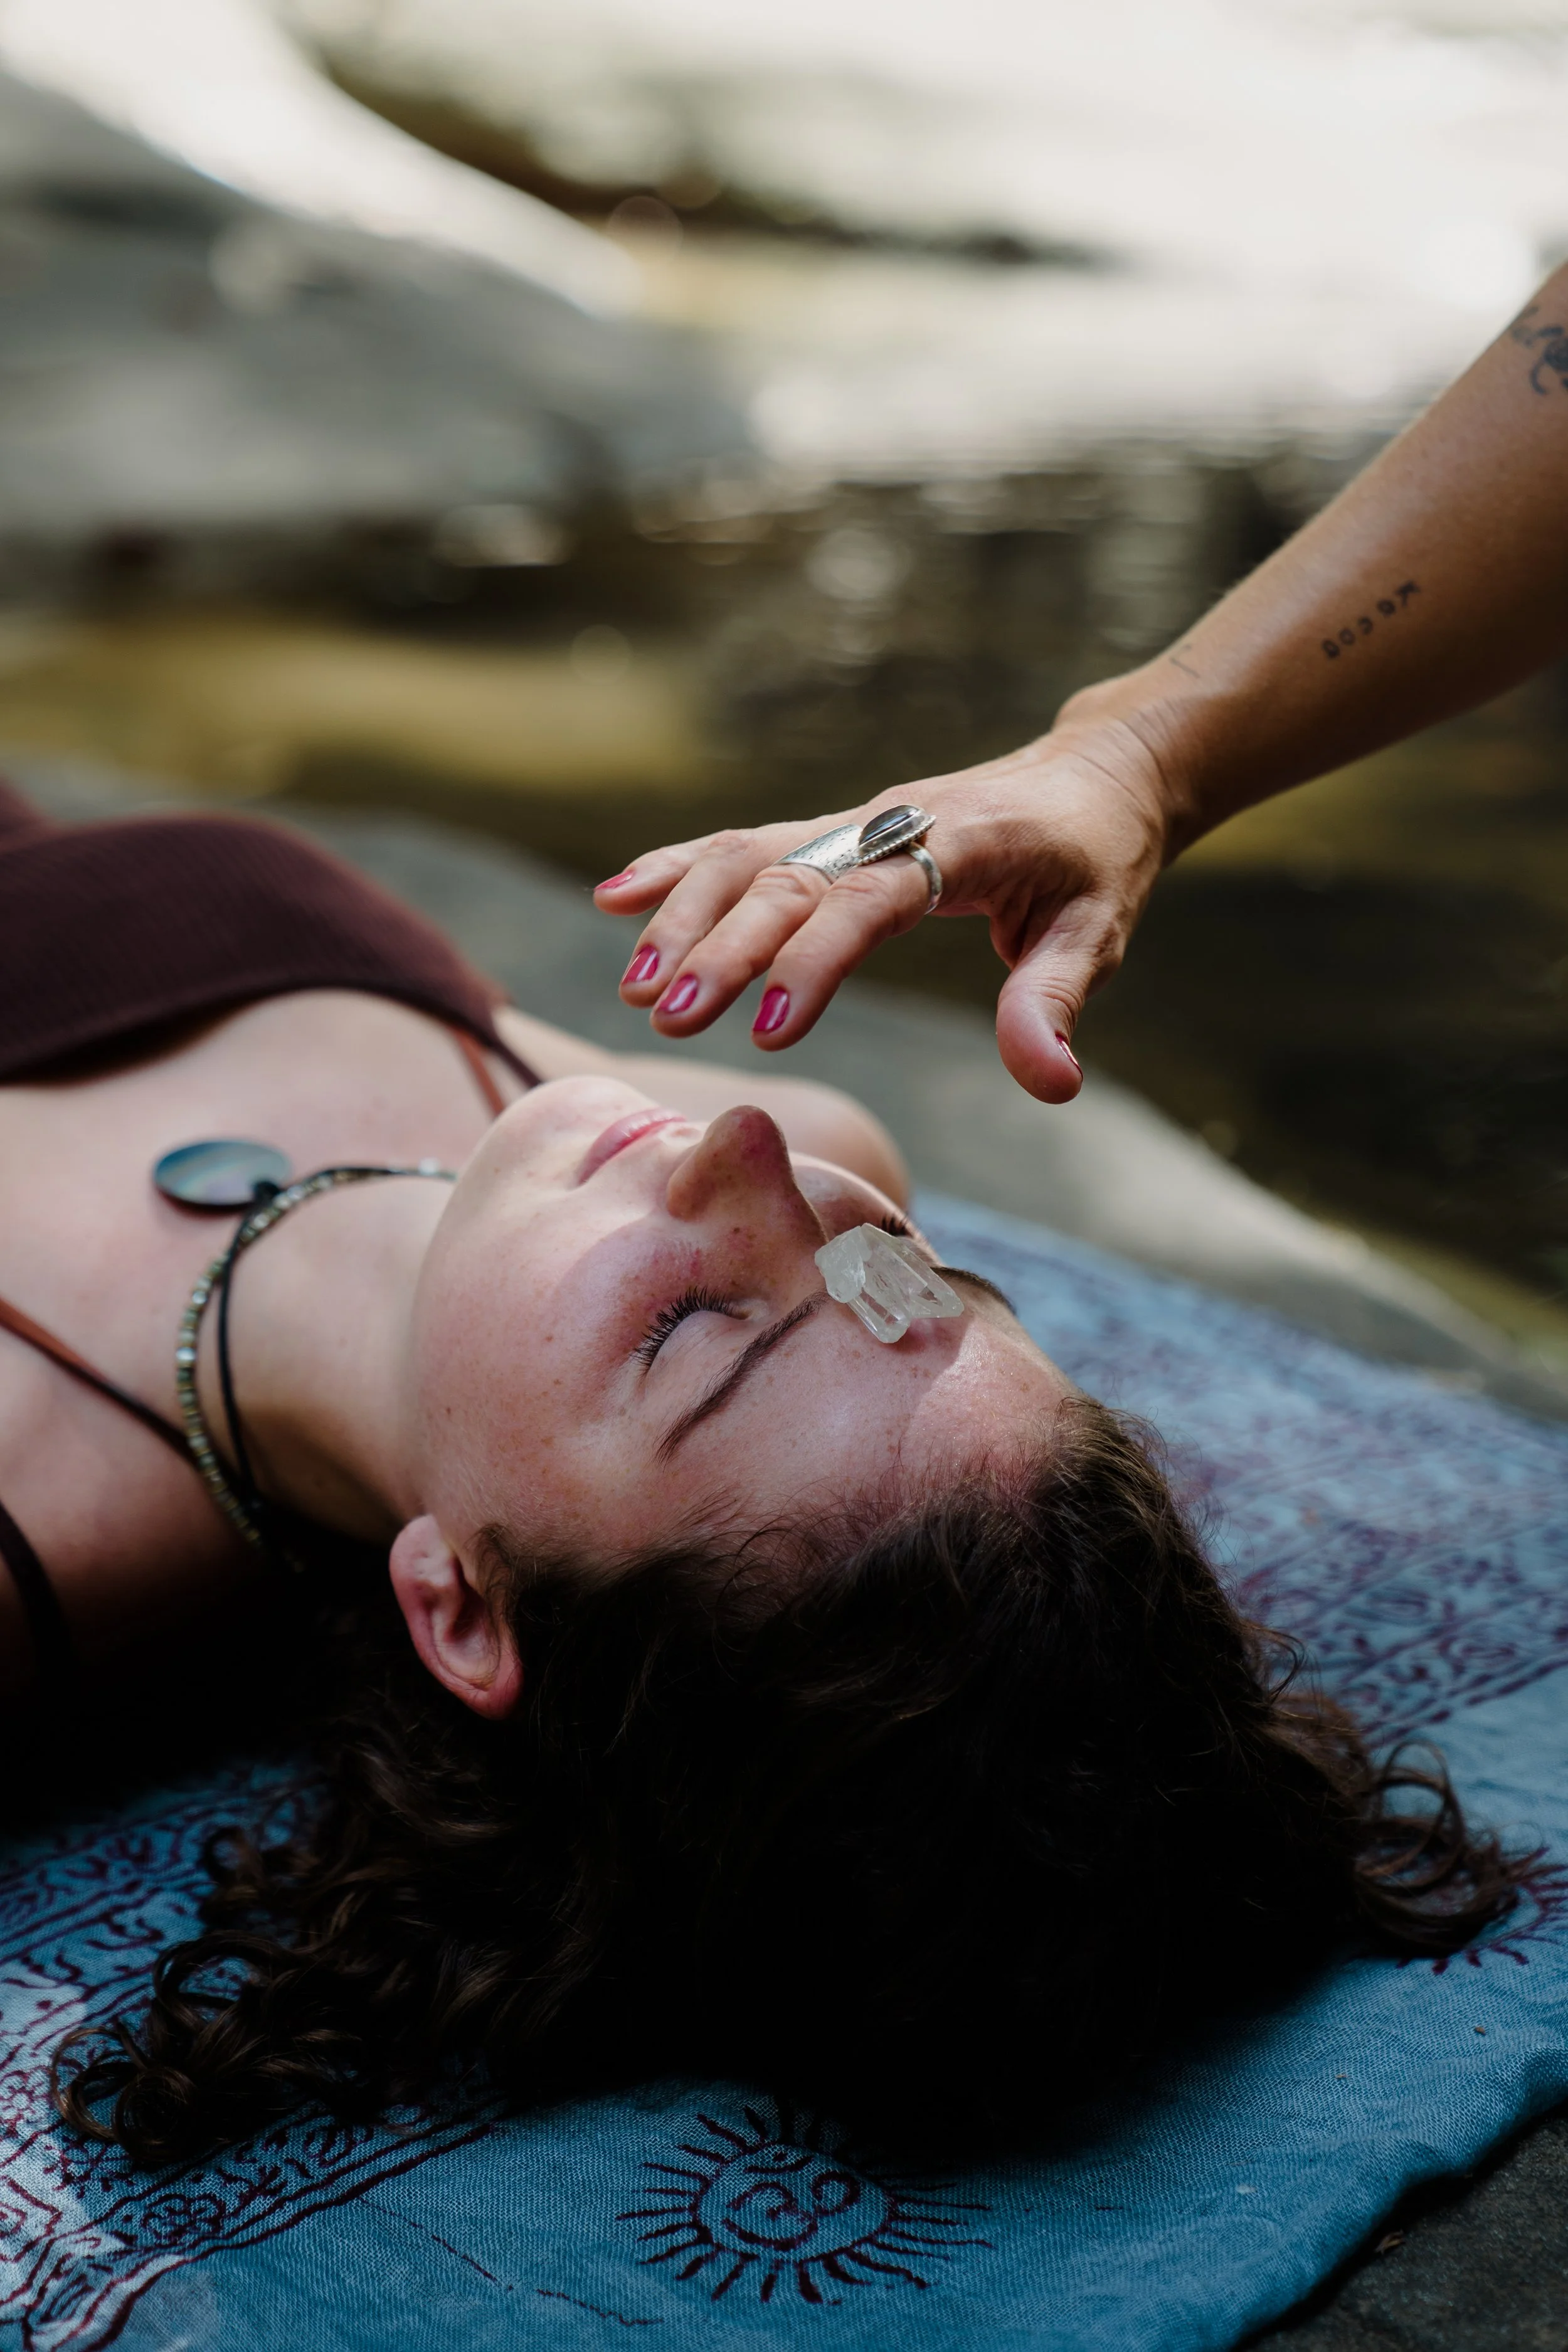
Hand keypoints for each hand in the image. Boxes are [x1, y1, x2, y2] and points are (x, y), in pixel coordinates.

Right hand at [594, 717, 1178, 1103]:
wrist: (1092, 776)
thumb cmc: (1095, 862)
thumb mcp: (1097, 933)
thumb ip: (1055, 1004)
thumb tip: (1050, 1084)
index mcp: (962, 845)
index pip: (873, 899)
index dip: (817, 959)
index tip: (771, 1028)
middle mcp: (892, 822)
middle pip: (790, 874)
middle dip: (724, 945)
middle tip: (671, 1016)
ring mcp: (854, 821)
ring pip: (750, 853)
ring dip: (686, 914)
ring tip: (637, 987)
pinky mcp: (832, 832)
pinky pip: (743, 843)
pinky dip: (678, 868)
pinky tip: (617, 900)